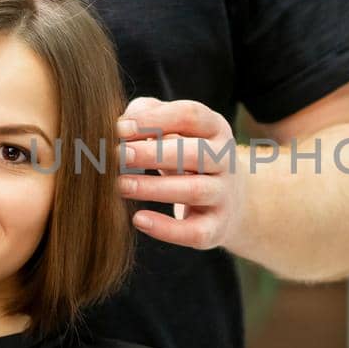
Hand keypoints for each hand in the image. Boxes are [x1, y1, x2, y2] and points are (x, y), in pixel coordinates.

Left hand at [116, 97, 247, 250]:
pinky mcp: (217, 228)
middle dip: (153, 153)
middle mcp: (225, 160)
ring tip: (121, 186)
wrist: (231, 201)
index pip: (190, 116)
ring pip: (194, 190)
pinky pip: (194, 231)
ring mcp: (224, 195)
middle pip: (195, 152)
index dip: (155, 120)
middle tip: (118, 156)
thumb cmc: (187, 156)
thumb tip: (120, 126)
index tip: (120, 128)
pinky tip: (138, 220)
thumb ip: (147, 116)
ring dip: (154, 188)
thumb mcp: (174, 130)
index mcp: (215, 129)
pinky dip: (166, 228)